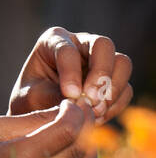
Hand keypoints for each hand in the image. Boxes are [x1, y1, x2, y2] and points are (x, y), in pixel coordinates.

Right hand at [0, 101, 94, 157]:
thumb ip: (36, 120)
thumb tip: (69, 109)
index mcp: (20, 157)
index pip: (67, 130)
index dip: (75, 113)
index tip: (71, 103)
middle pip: (79, 149)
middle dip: (84, 127)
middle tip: (81, 111)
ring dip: (86, 147)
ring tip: (78, 130)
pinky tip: (72, 153)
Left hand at [8, 27, 131, 122]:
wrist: (41, 113)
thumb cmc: (31, 99)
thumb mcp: (33, 97)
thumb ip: (54, 97)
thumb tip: (83, 103)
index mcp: (54, 40)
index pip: (68, 49)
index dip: (71, 72)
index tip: (70, 95)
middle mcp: (80, 44)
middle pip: (103, 45)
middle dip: (101, 73)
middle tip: (92, 99)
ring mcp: (100, 60)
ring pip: (122, 63)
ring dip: (112, 89)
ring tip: (95, 111)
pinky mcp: (114, 79)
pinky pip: (126, 88)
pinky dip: (115, 104)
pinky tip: (97, 117)